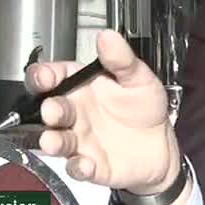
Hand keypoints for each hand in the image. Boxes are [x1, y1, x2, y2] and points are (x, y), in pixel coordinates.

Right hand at [26, 29, 176, 194]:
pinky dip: (79, 167)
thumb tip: (108, 37)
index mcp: (81, 88)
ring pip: (58, 141)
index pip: (54, 77)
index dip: (44, 75)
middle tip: (53, 110)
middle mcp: (74, 114)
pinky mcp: (91, 166)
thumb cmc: (143, 107)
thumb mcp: (139, 78)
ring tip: (53, 140)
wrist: (160, 145)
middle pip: (52, 110)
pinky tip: (84, 164)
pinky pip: (78, 168)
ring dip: (53, 141)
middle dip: (49, 110)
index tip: (45, 77)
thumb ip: (122, 60)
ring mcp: (79, 141)